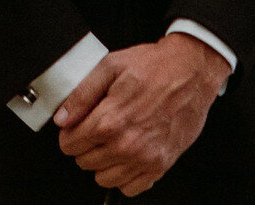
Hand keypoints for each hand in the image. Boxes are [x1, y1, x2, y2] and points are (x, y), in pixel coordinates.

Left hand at [53, 32, 230, 195]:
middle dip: (85, 146)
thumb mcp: (111, 66)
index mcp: (110, 120)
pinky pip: (131, 188)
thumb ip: (81, 94)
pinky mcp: (161, 165)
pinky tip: (128, 154)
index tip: (77, 125)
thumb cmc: (154, 66)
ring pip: (104, 178)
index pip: (70, 145)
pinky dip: (125, 175)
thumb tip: (62, 117)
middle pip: (84, 162)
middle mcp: (127, 144)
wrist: (192, 71)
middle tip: (97, 127)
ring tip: (113, 140)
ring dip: (102, 162)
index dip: (69, 133)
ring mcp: (145, 158)